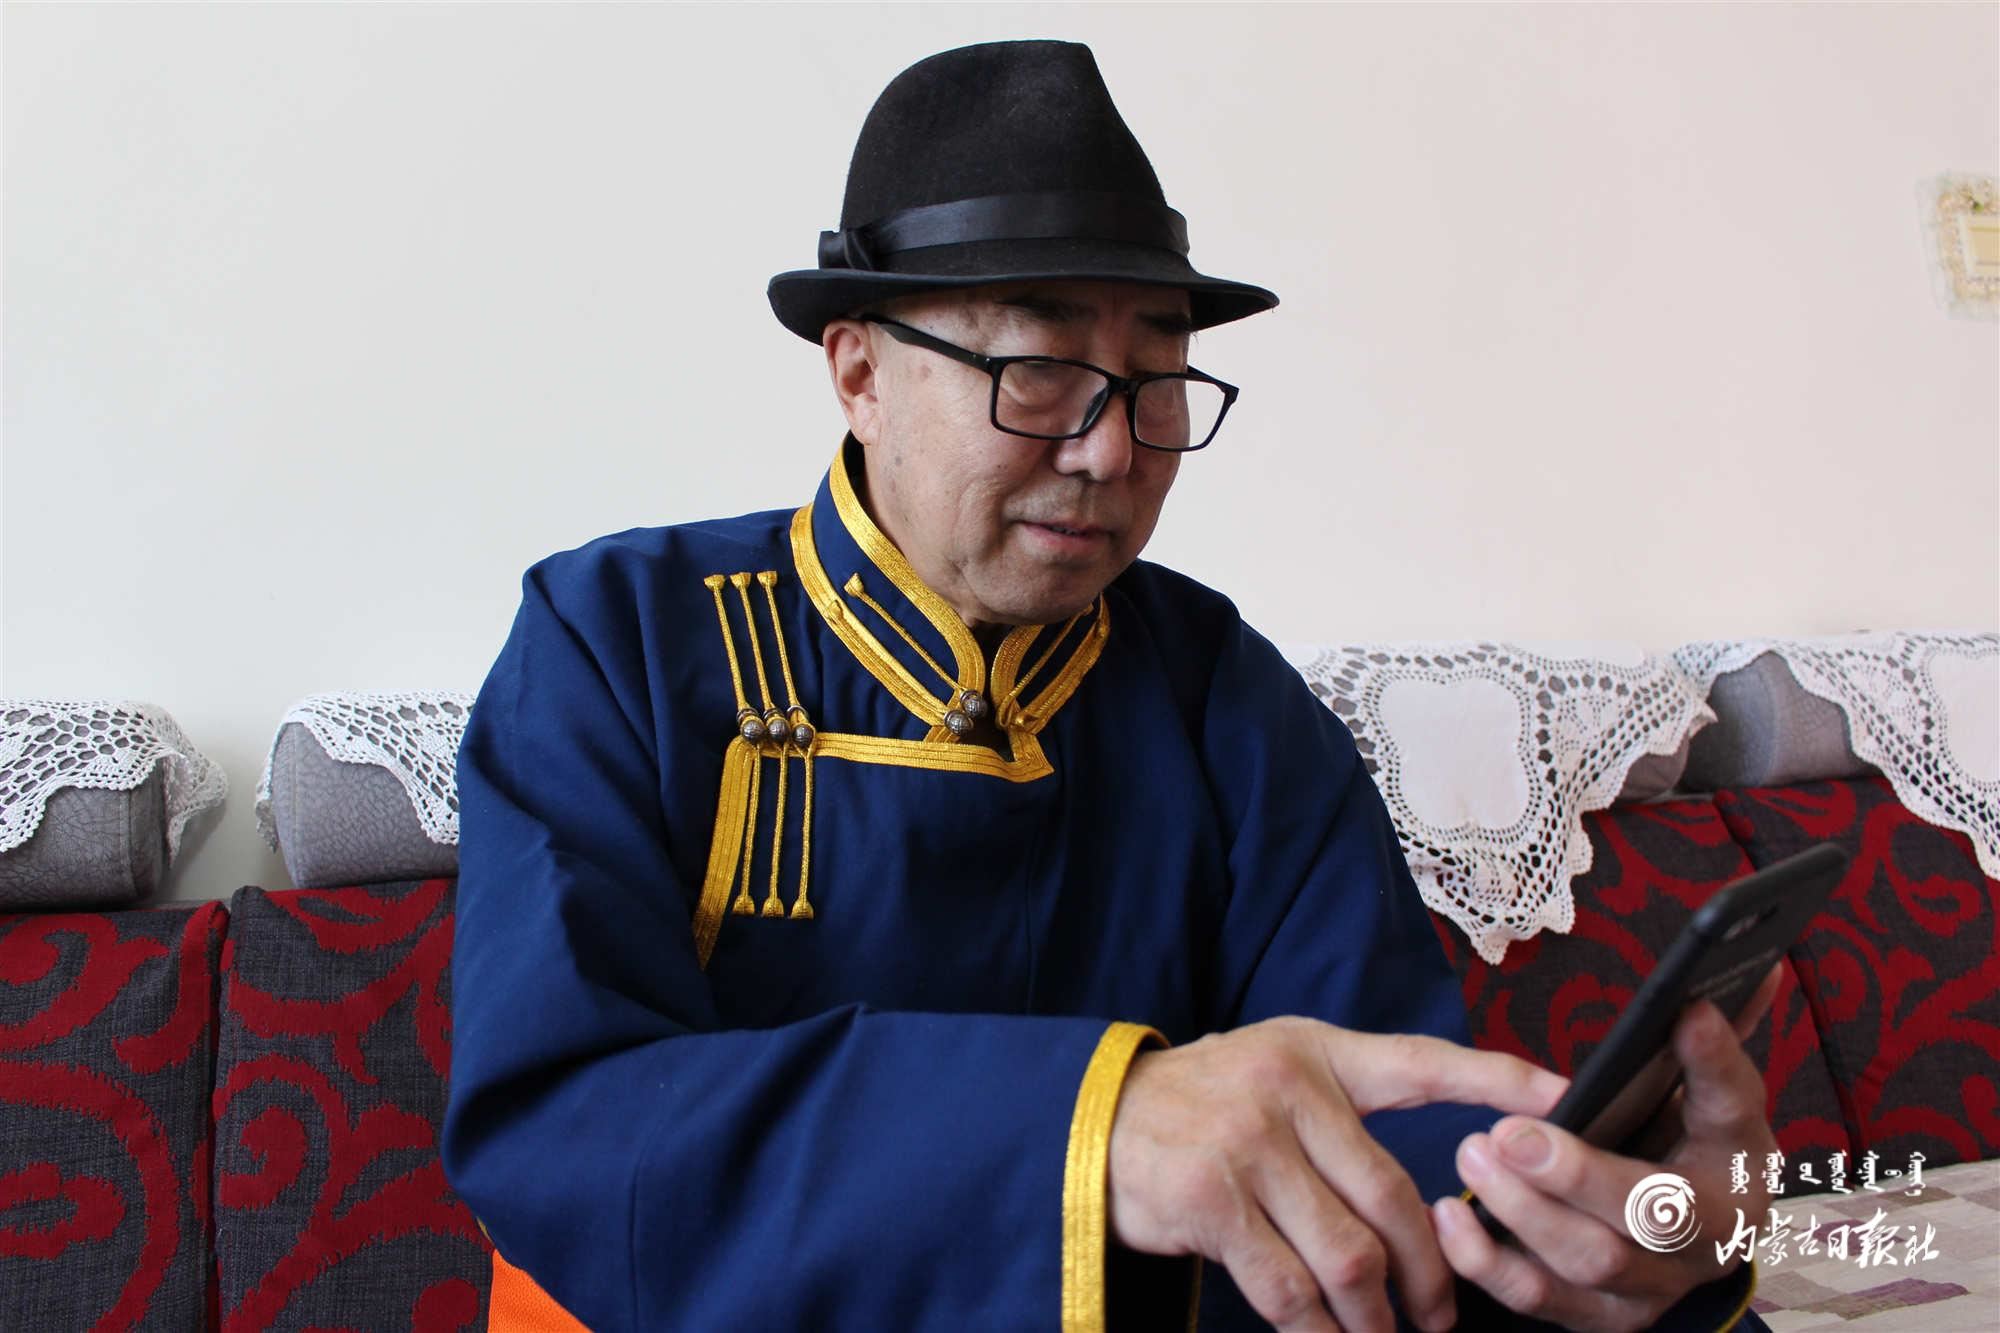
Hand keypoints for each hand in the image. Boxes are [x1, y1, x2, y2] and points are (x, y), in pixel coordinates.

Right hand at [1106, 1016, 1566, 1332]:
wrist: (1098, 1117)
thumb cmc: (1208, 1101)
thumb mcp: (1279, 1067)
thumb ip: (1355, 1100)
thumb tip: (1446, 1163)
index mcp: (1316, 1054)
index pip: (1421, 1063)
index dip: (1498, 1082)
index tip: (1567, 1102)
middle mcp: (1286, 1089)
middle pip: (1394, 1198)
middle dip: (1430, 1271)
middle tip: (1443, 1315)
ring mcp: (1246, 1144)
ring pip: (1347, 1253)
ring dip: (1376, 1315)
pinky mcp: (1208, 1199)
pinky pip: (1286, 1287)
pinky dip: (1316, 1330)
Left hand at [1431, 964, 1784, 1331]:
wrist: (1688, 1233)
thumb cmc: (1692, 1149)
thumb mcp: (1714, 1099)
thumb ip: (1716, 1045)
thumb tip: (1758, 969)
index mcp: (1739, 1173)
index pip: (1730, 1118)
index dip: (1710, 1068)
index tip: (1681, 1016)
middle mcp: (1704, 1245)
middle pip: (1645, 1219)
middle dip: (1574, 1177)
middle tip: (1507, 1133)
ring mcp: (1650, 1290)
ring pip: (1587, 1265)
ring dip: (1521, 1214)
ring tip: (1472, 1155)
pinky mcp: (1598, 1318)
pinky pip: (1538, 1302)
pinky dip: (1487, 1263)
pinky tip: (1447, 1217)